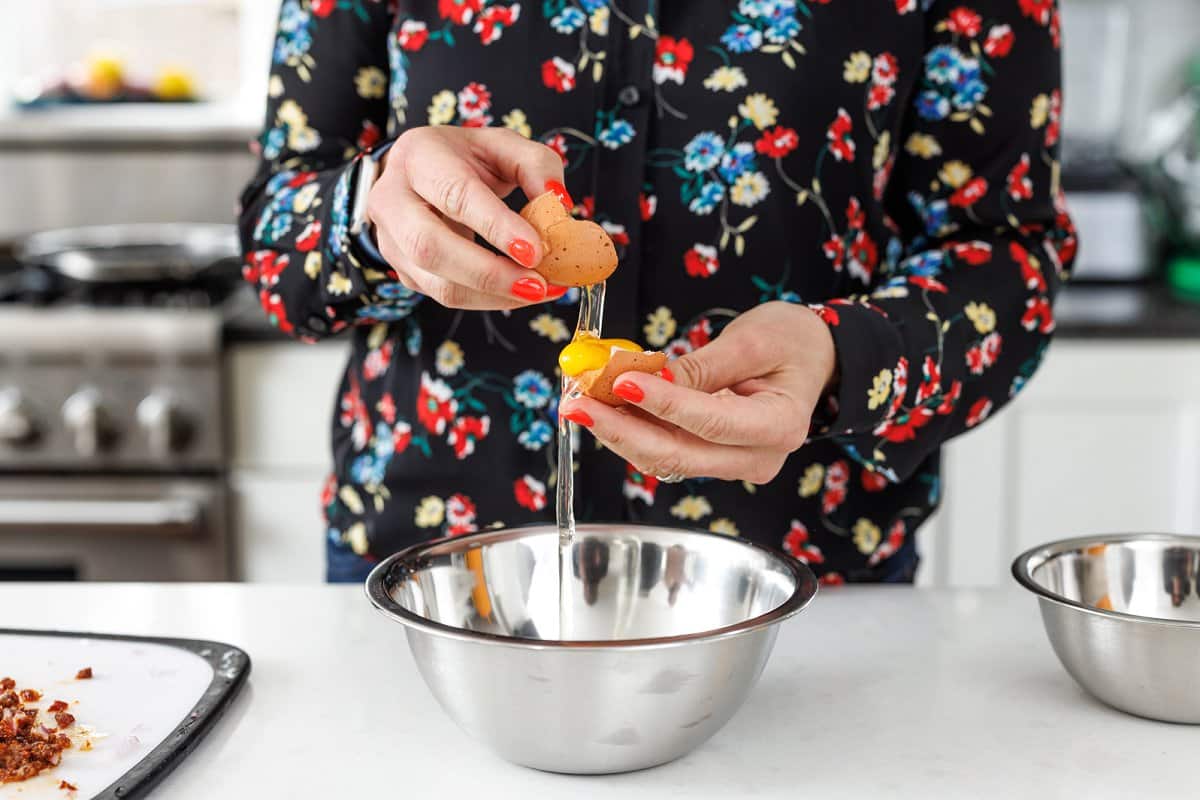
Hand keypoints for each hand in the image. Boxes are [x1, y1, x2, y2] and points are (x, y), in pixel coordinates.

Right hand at [367, 126, 569, 309]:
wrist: (420, 174)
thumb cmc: (465, 159)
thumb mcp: (503, 146)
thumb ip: (536, 165)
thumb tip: (559, 205)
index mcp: (418, 156)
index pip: (454, 194)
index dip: (495, 226)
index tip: (535, 250)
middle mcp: (392, 199)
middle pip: (431, 247)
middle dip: (490, 273)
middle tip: (539, 284)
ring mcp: (389, 241)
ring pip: (437, 284)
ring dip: (494, 295)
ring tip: (540, 291)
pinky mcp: (403, 272)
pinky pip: (445, 297)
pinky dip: (489, 300)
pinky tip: (520, 291)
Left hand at [560, 302, 837, 483]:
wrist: (814, 357)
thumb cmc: (793, 341)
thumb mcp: (754, 340)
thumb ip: (702, 366)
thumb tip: (647, 379)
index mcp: (779, 426)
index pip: (710, 423)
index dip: (662, 405)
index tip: (619, 382)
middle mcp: (757, 457)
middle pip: (678, 454)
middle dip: (621, 429)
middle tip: (575, 402)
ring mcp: (733, 463)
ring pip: (665, 457)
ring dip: (618, 430)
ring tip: (578, 399)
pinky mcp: (712, 458)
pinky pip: (666, 448)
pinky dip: (632, 428)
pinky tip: (602, 406)